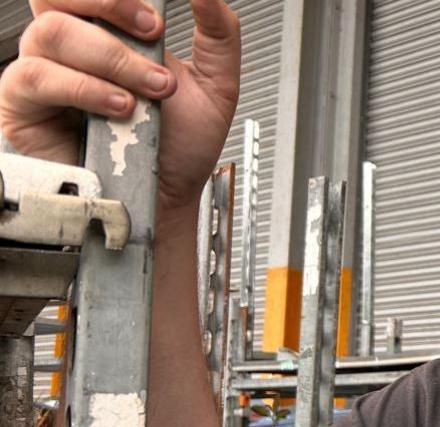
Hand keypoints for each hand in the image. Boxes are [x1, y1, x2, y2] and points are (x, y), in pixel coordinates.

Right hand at [0, 0, 240, 211]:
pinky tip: (117, 107)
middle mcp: (72, 47)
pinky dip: (83, 87)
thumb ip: (219, 34)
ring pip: (51, 32)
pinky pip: (34, 76)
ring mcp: (44, 73)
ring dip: (109, 59)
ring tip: (146, 93)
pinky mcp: (23, 106)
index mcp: (109, 32)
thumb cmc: (178, 148)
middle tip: (152, 37)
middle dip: (109, 5)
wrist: (166, 198)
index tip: (157, 18)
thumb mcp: (216, 86)